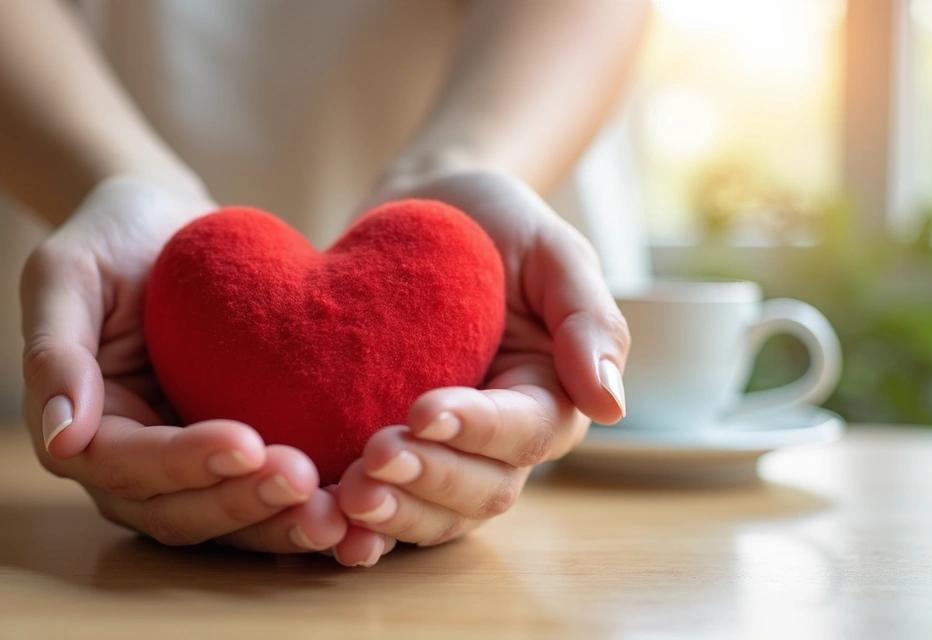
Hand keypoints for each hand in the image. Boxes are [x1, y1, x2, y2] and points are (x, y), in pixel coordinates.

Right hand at [20, 177, 346, 551]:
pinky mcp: (238, 459)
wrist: (171, 225)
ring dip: (279, 525)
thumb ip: (54, 351)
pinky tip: (355, 512)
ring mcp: (188, 469)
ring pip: (228, 523)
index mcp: (85, 429)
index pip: (130, 466)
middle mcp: (133, 466)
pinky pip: (267, 501)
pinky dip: (303, 514)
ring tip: (337, 513)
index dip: (186, 463)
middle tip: (307, 481)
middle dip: (243, 504)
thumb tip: (60, 439)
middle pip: (181, 511)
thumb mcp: (64, 272)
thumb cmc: (111, 236)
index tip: (247, 441)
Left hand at [331, 169, 629, 565]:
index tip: (423, 410)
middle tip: (372, 457)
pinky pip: (384, 504)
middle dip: (428, 481)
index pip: (524, 434)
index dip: (476, 432)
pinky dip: (357, 524)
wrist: (420, 212)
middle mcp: (498, 442)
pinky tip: (321, 521)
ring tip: (342, 498)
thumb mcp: (555, 253)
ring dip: (392, 515)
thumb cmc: (496, 226)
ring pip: (433, 515)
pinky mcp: (387, 453)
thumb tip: (611, 405)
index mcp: (548, 398)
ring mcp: (444, 455)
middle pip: (480, 491)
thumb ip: (588, 321)